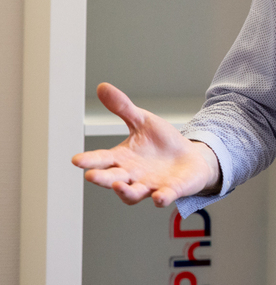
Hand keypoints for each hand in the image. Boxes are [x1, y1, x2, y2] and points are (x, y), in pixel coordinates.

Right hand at [71, 83, 220, 206]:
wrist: (190, 158)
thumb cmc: (161, 142)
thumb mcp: (142, 121)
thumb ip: (123, 108)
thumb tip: (102, 86)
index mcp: (122, 159)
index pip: (102, 160)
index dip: (89, 160)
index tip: (76, 160)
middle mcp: (132, 176)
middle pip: (113, 180)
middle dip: (102, 179)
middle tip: (91, 175)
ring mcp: (150, 186)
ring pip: (134, 193)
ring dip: (126, 192)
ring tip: (119, 186)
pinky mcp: (170, 190)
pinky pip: (164, 196)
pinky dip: (162, 197)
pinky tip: (159, 197)